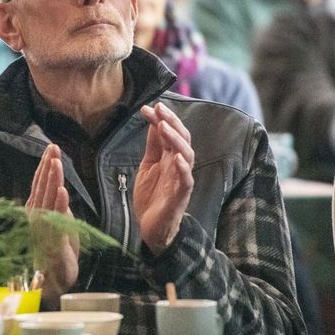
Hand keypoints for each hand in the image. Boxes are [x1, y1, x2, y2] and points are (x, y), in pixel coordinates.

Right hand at [26, 144, 78, 304]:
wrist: (55, 283)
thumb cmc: (58, 254)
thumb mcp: (61, 225)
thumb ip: (58, 207)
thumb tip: (59, 189)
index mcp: (37, 212)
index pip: (40, 185)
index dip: (44, 166)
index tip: (51, 149)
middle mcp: (35, 218)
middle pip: (42, 188)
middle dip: (48, 167)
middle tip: (53, 148)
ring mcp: (42, 230)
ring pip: (46, 200)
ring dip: (52, 180)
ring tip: (56, 162)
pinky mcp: (51, 243)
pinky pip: (55, 221)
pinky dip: (57, 205)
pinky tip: (61, 191)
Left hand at [134, 103, 194, 255]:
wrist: (150, 227)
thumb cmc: (152, 196)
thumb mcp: (148, 165)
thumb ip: (153, 146)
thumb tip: (153, 121)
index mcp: (170, 157)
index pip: (170, 133)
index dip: (161, 119)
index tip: (148, 107)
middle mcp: (179, 165)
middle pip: (182, 139)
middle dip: (171, 122)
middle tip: (159, 109)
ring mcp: (181, 180)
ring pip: (187, 155)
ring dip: (176, 140)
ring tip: (164, 127)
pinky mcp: (181, 196)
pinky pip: (187, 181)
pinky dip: (184, 169)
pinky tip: (178, 159)